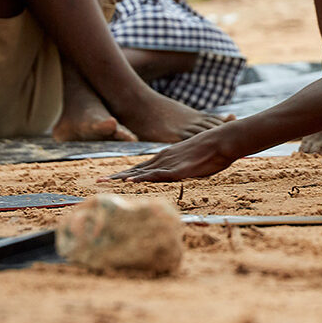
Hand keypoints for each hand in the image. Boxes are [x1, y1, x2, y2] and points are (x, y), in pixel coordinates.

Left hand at [106, 128, 237, 181]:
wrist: (223, 140)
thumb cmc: (214, 149)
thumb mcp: (195, 158)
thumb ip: (187, 164)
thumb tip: (188, 170)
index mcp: (167, 156)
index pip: (141, 167)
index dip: (125, 173)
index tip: (112, 179)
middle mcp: (164, 158)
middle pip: (136, 169)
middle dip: (116, 176)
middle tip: (97, 182)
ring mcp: (170, 163)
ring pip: (141, 172)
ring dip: (122, 178)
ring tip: (105, 182)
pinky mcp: (178, 169)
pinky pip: (156, 175)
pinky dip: (142, 178)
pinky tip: (130, 181)